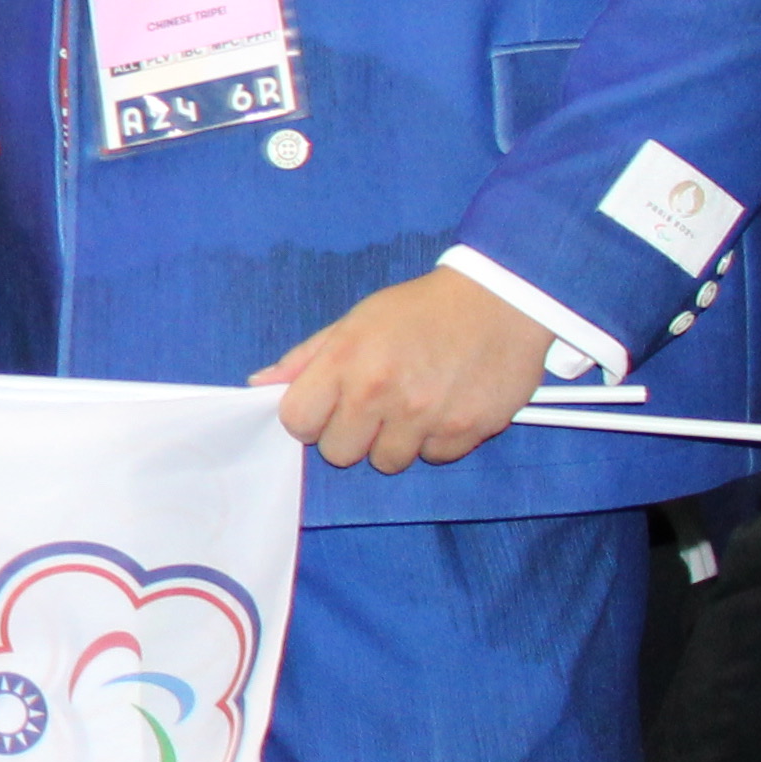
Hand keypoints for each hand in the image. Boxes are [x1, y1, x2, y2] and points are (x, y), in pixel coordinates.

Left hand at [254, 266, 554, 473]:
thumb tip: (260, 386)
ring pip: (388, 462)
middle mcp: (381, 393)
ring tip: (413, 404)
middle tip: (374, 407)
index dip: (309, 419)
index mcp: (346, 362)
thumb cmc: (420, 310)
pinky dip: (437, 440)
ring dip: (395, 441)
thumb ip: (307, 358)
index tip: (327, 408)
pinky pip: (435, 457)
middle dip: (351, 434)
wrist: (500, 300)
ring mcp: (425, 416)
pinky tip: (445, 406)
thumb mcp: (355, 321)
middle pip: (339, 454)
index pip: (297, 422)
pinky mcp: (466, 430)